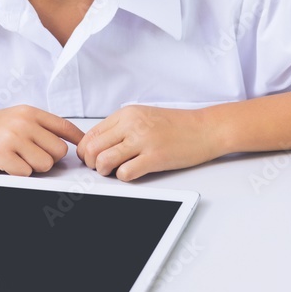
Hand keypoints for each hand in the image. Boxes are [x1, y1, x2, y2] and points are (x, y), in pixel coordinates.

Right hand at [0, 106, 83, 175]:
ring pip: (44, 164)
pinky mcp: (1, 154)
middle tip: (29, 157)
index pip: (64, 126)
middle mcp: (24, 122)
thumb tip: (65, 141)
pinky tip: (5, 165)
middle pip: (58, 151)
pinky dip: (17, 173)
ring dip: (32, 168)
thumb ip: (38, 126)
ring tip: (16, 159)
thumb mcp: (15, 118)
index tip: (85, 149)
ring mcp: (13, 137)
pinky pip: (25, 173)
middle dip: (48, 159)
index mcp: (30, 112)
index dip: (78, 140)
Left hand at [77, 105, 217, 180]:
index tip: (92, 159)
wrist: (204, 129)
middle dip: (92, 164)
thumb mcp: (144, 116)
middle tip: (103, 168)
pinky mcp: (155, 157)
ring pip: (103, 161)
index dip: (86, 152)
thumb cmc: (176, 125)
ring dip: (105, 172)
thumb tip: (96, 145)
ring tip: (117, 171)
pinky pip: (125, 173)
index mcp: (127, 114)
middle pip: (92, 149)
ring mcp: (143, 140)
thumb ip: (121, 128)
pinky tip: (134, 172)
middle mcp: (132, 124)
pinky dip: (124, 177)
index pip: (91, 134)